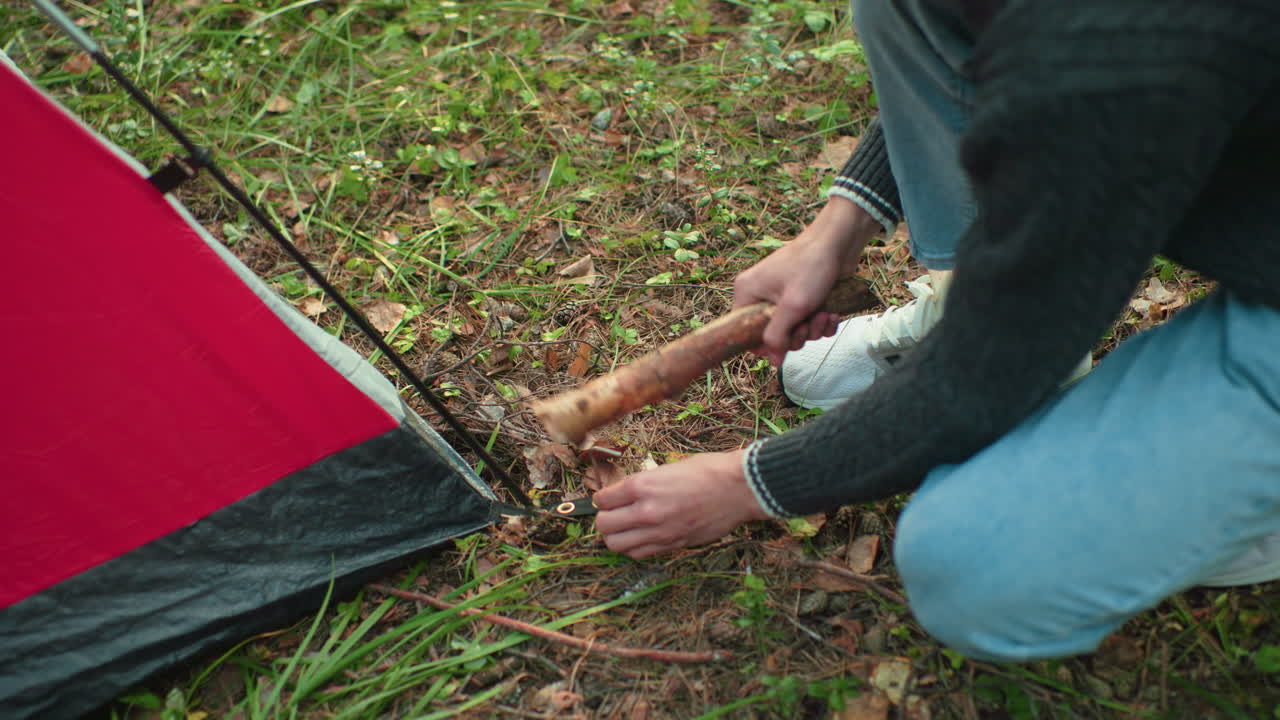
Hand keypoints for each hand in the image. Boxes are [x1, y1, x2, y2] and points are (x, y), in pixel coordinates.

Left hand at [594, 450, 768, 558]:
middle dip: (605, 519)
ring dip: (616, 536)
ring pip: (616, 545)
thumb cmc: (707, 471)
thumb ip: (644, 484)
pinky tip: (642, 536)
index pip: (603, 499)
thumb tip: (624, 495)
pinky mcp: (673, 544)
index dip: (603, 499)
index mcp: (643, 485)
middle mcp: (646, 510)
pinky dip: (634, 547)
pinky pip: (639, 554)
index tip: (608, 498)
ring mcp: (659, 531)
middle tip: (614, 514)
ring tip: (625, 528)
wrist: (738, 488)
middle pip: (604, 525)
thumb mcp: (668, 468)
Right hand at [733, 197, 878, 365]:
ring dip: (813, 328)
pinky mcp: (802, 296)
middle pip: (773, 334)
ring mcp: (782, 295)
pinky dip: (821, 321)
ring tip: (825, 313)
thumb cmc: (811, 267)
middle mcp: (761, 294)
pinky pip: (807, 321)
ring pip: (794, 330)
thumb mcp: (792, 306)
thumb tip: (772, 362)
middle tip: (809, 323)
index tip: (784, 344)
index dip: (765, 343)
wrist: (839, 241)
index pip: (745, 331)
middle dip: (797, 334)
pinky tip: (831, 313)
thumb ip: (778, 336)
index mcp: (747, 293)